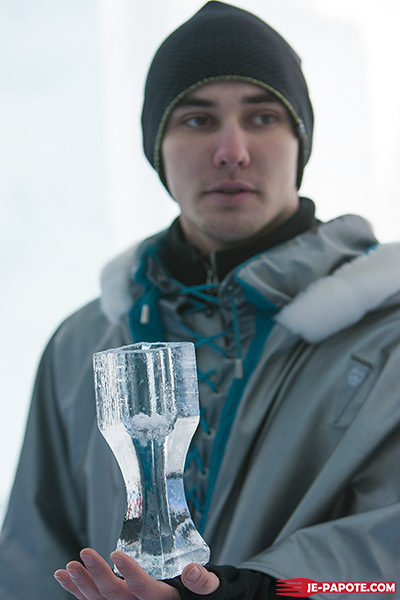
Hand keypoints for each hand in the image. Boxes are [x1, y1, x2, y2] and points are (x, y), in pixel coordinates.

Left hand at [54, 548, 219, 598]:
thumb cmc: (201, 593)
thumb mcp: (210, 588)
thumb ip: (203, 582)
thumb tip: (193, 571)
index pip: (143, 590)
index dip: (129, 573)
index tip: (116, 553)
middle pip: (115, 597)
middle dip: (97, 576)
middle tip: (84, 554)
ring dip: (82, 585)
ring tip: (68, 567)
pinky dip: (77, 591)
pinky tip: (64, 577)